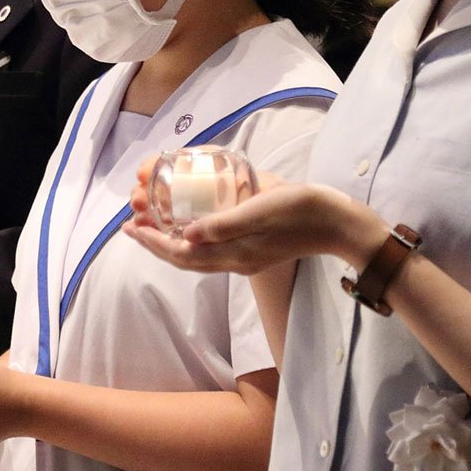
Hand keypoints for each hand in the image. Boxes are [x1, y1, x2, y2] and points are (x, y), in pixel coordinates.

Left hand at [122, 156, 388, 275]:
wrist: (339, 225)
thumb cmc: (302, 211)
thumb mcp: (260, 210)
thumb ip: (224, 224)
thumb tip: (186, 234)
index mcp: (234, 254)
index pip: (182, 253)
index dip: (153, 241)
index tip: (130, 226)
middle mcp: (236, 261)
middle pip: (185, 259)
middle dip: (156, 242)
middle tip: (132, 224)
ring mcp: (247, 257)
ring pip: (198, 255)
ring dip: (172, 241)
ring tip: (153, 224)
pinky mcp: (257, 249)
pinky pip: (213, 249)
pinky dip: (193, 238)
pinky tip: (191, 224)